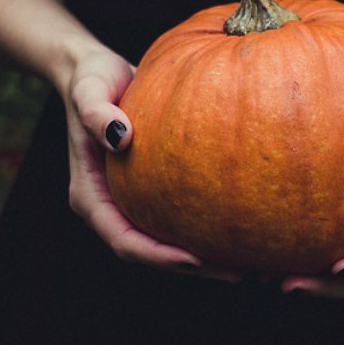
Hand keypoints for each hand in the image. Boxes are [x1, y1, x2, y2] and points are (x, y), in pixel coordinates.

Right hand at [65, 49, 240, 281]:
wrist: (99, 71)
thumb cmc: (91, 79)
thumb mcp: (89, 90)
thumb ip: (96, 112)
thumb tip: (121, 137)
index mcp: (91, 197)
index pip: (124, 241)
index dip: (158, 256)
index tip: (194, 259)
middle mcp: (112, 207)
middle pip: (152, 253)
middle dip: (194, 268)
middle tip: (241, 273)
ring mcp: (133, 201)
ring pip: (169, 242)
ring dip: (208, 257)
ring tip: (254, 262)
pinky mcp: (154, 191)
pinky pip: (182, 217)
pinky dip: (209, 227)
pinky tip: (247, 225)